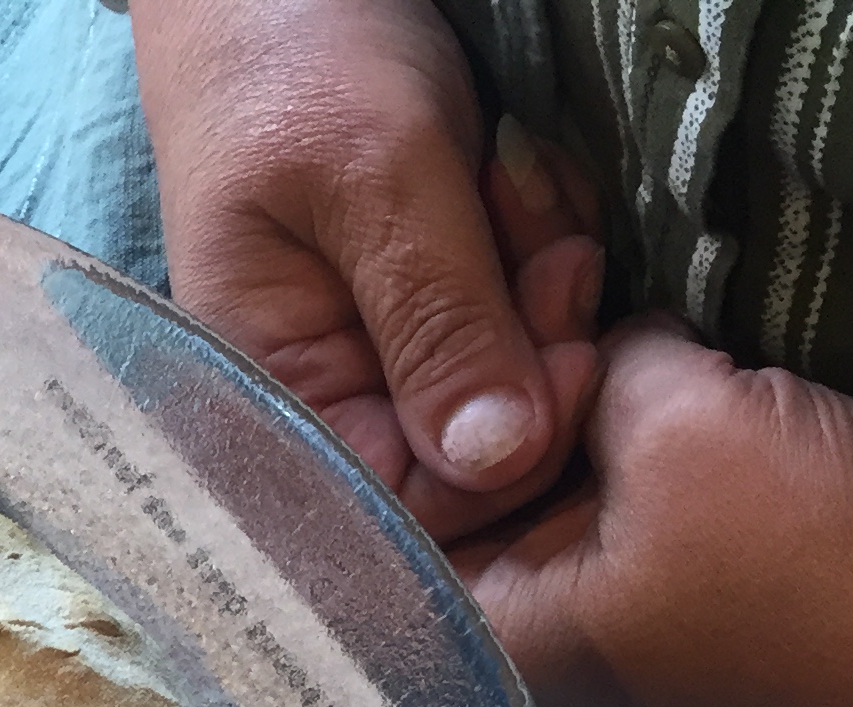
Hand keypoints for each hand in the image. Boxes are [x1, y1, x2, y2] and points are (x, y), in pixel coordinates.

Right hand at [132, 0, 603, 539]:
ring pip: (510, 386)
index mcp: (277, 397)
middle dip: (537, 355)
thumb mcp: (376, 176)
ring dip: (548, 291)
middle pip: (472, 455)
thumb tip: (496, 463)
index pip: (410, 506)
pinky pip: (513, 322)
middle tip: (562, 247)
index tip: (575, 348)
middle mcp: (328, 395)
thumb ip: (438, 321)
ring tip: (530, 185)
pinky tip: (528, 183)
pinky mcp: (427, 297)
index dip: (511, 452)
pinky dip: (544, 256)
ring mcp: (383, 345)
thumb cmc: (292, 54)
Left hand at [455, 318, 852, 706]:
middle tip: (559, 280)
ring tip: (595, 290)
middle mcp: (534, 634)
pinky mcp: (689, 579)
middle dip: (511, 382)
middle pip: (474, 483)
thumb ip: (597, 366)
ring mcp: (615, 609)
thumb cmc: (806, 556)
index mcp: (492, 630)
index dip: (433, 403)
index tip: (484, 328)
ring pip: (559, 473)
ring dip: (584, 389)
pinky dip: (640, 418)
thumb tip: (582, 339)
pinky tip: (664, 349)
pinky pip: (632, 484)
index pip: (389, 507)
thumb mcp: (675, 422)